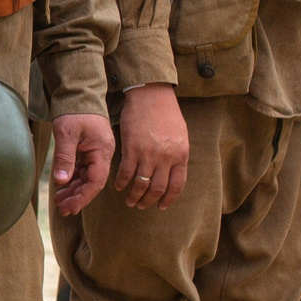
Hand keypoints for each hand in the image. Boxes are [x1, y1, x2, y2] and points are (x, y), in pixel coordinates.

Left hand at [49, 111, 116, 217]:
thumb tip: (61, 181)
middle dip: (77, 197)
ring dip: (73, 190)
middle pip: (91, 182)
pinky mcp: (87, 150)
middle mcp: (101, 154)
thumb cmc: (74, 110)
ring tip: (58, 201)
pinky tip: (61, 187)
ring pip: (85, 178)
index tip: (70, 207)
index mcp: (102, 151)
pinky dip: (71, 179)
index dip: (83, 197)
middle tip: (61, 209)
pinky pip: (81, 170)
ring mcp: (94, 152)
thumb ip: (65, 158)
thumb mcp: (66, 134)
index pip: (96, 181)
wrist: (78, 93)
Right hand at [112, 83, 187, 208]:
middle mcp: (165, 158)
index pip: (176, 186)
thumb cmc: (167, 112)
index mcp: (180, 155)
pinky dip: (122, 182)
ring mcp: (148, 154)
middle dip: (149, 201)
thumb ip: (177, 155)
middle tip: (142, 205)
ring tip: (131, 201)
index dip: (168, 199)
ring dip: (134, 196)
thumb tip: (172, 172)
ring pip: (141, 184)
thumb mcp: (180, 135)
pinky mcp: (131, 149)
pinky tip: (119, 186)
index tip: (161, 206)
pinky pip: (126, 172)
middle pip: (157, 189)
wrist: (152, 94)